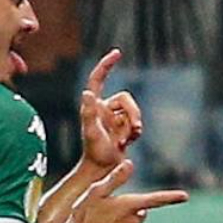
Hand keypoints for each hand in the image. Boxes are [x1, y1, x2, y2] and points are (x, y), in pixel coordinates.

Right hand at [73, 161, 188, 222]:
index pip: (155, 200)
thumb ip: (115, 178)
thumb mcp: (96, 191)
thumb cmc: (83, 215)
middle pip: (140, 211)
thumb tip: (130, 164)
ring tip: (100, 222)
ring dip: (122, 222)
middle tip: (107, 207)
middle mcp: (133, 222)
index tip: (185, 196)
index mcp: (130, 205)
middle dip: (130, 208)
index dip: (171, 197)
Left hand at [80, 49, 143, 169]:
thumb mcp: (91, 133)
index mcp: (93, 105)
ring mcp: (113, 117)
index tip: (117, 53)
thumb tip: (87, 93)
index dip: (106, 65)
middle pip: (126, 98)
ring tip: (129, 140)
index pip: (98, 79)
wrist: (102, 169)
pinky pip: (136, 121)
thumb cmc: (94, 152)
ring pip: (133, 110)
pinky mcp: (122, 126)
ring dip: (134, 124)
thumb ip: (89, 113)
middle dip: (133, 113)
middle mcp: (103, 108)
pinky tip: (129, 141)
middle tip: (135, 130)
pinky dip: (135, 131)